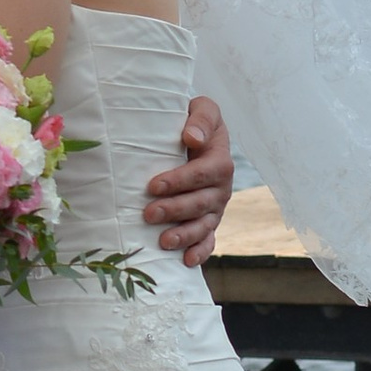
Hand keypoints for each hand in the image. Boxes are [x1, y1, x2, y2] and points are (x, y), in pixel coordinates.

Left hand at [145, 94, 233, 263]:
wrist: (195, 135)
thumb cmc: (192, 122)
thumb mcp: (202, 108)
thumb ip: (201, 117)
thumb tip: (192, 137)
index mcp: (220, 159)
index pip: (204, 172)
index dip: (180, 180)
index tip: (153, 185)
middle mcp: (222, 187)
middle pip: (202, 203)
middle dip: (176, 210)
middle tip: (148, 213)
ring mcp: (216, 207)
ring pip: (205, 225)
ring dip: (185, 235)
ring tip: (164, 241)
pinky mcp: (208, 222)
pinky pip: (209, 241)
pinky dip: (200, 252)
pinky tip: (186, 262)